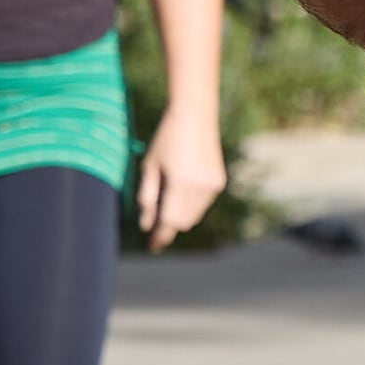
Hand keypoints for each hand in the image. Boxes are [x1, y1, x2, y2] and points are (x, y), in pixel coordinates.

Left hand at [132, 113, 224, 251]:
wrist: (195, 117)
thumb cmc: (166, 140)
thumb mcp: (149, 167)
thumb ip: (147, 197)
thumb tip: (146, 224)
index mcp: (180, 184)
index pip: (170, 222)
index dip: (161, 236)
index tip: (153, 247)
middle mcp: (200, 188)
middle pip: (183, 222)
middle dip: (169, 224)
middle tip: (153, 219)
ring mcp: (213, 186)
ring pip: (194, 215)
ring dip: (180, 215)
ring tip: (166, 198)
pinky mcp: (219, 182)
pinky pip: (202, 204)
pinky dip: (190, 204)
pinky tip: (181, 187)